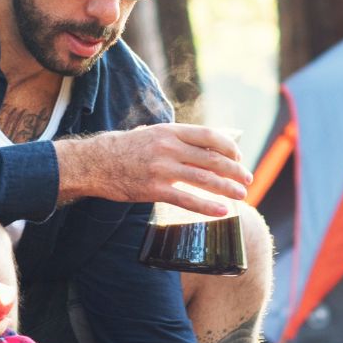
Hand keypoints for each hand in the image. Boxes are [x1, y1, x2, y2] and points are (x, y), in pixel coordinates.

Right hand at [57, 124, 251, 213]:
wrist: (94, 163)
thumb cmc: (126, 148)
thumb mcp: (153, 133)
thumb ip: (180, 137)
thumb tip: (214, 141)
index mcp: (170, 131)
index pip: (210, 136)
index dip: (229, 148)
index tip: (239, 157)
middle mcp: (168, 148)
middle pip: (212, 159)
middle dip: (234, 170)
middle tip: (248, 179)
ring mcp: (161, 169)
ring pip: (204, 179)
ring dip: (227, 188)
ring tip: (242, 195)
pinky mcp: (154, 190)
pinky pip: (187, 200)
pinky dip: (207, 207)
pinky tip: (222, 211)